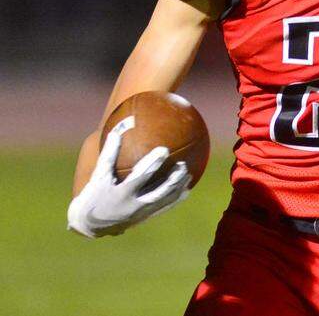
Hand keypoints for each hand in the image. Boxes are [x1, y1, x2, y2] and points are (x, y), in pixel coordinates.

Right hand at [67, 116, 191, 237]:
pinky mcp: (143, 219)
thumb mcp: (97, 177)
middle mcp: (132, 206)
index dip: (153, 163)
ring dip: (177, 188)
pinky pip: (162, 209)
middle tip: (183, 165)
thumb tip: (116, 132)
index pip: (140, 176)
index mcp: (121, 194)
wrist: (88, 226)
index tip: (164, 149)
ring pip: (164, 201)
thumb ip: (108, 155)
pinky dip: (174, 200)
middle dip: (173, 179)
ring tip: (189, 175)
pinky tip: (185, 191)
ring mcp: (140, 214)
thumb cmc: (92, 197)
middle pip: (158, 192)